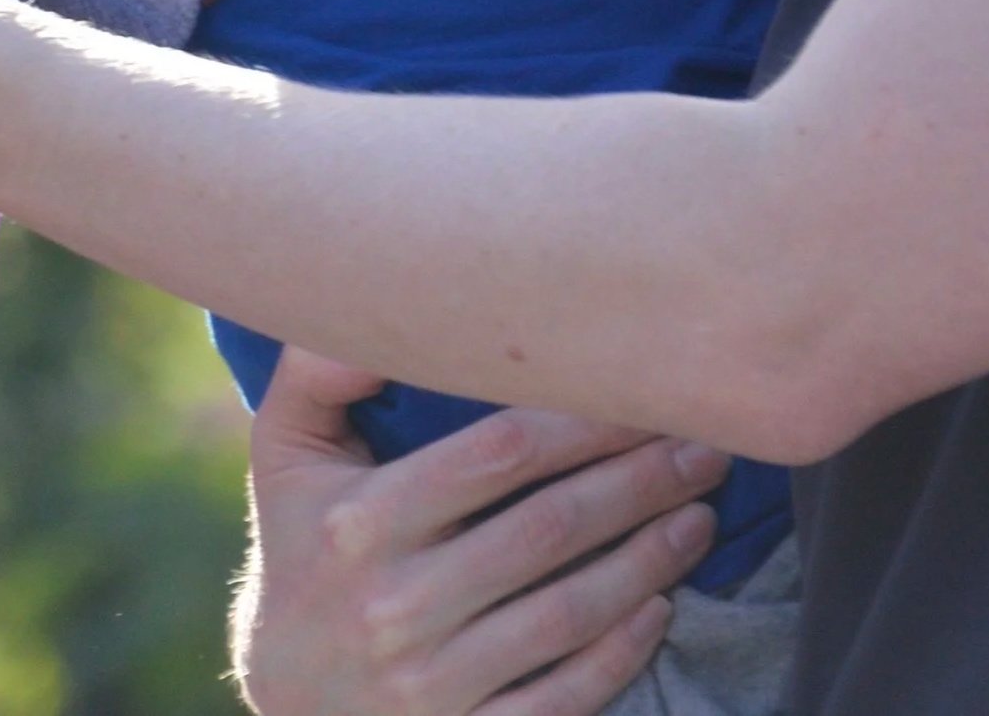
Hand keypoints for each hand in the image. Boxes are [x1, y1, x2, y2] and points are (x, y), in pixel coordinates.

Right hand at [235, 348, 727, 715]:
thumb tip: (378, 312)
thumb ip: (318, 370)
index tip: (642, 395)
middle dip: (638, 482)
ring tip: (700, 515)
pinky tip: (663, 606)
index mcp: (360, 519)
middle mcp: (396, 601)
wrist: (284, 693)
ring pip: (569, 612)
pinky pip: (564, 697)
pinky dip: (621, 651)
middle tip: (703, 448)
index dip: (583, 421)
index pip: (498, 454)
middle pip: (549, 528)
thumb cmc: (301, 543)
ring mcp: (434, 679)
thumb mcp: (285, 450)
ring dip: (648, 560)